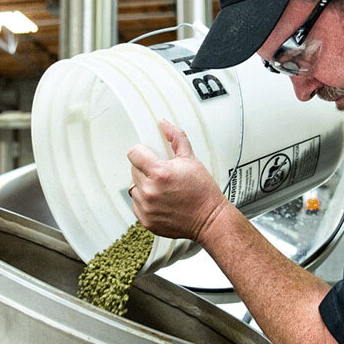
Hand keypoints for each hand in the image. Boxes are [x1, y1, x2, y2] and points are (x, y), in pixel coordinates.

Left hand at [126, 119, 228, 241]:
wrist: (209, 220)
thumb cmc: (203, 192)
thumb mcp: (191, 159)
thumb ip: (176, 137)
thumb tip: (163, 124)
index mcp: (160, 173)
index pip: (133, 154)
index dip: (141, 152)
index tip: (149, 155)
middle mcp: (150, 191)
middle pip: (133, 169)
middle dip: (145, 168)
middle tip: (162, 173)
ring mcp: (146, 208)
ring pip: (133, 187)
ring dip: (144, 185)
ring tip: (162, 188)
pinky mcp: (146, 220)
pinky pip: (136, 204)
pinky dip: (145, 201)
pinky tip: (161, 200)